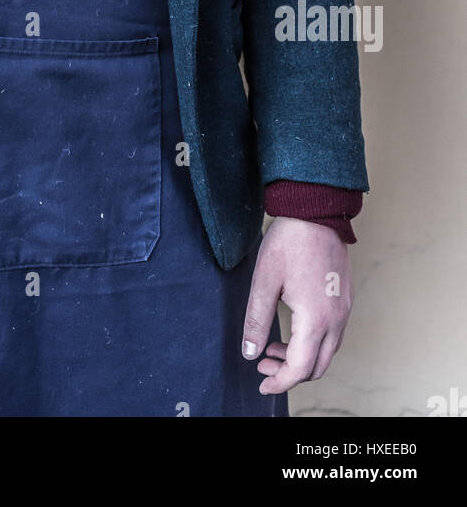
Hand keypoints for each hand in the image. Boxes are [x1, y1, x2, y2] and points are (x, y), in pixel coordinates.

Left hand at [242, 215, 352, 394]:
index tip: (261, 385)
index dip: (279, 382)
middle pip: (318, 367)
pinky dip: (312, 342)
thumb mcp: (264, 281)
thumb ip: (256, 320)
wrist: (316, 210)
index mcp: (316, 319)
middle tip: (262, 365)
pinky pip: (332, 334)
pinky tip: (291, 329)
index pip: (300, 368)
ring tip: (271, 347)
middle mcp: (337, 320)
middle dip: (289, 373)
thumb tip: (249, 353)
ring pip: (327, 351)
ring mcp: (344, 310)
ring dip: (301, 357)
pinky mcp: (345, 299)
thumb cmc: (290, 242)